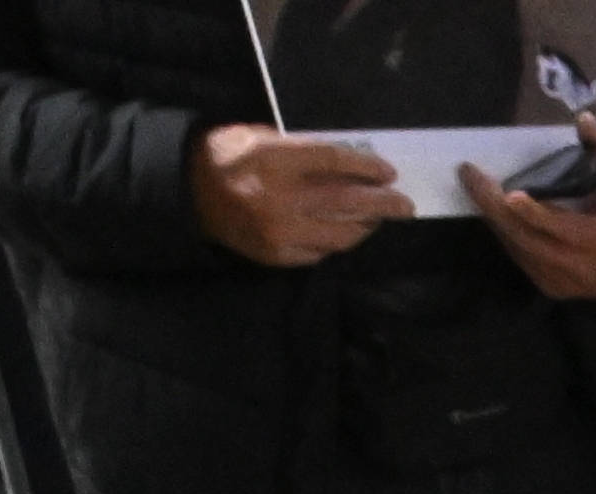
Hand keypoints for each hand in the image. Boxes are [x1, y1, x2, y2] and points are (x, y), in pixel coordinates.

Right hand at [190, 125, 407, 262]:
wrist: (189, 191)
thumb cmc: (229, 156)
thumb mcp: (260, 137)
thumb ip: (302, 150)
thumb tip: (349, 162)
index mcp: (274, 160)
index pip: (334, 163)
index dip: (367, 168)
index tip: (389, 173)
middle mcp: (280, 197)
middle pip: (347, 202)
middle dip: (383, 204)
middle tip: (406, 206)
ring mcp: (279, 230)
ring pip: (340, 233)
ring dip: (366, 227)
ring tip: (379, 219)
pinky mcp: (277, 254)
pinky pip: (321, 252)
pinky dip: (338, 242)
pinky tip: (348, 233)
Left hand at [475, 157, 595, 298]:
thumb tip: (584, 119)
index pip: (562, 227)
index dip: (534, 212)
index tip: (510, 194)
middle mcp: (577, 267)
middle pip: (525, 236)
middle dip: (492, 205)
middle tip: (469, 174)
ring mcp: (560, 281)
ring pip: (516, 245)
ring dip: (493, 215)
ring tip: (475, 185)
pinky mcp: (548, 286)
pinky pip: (519, 254)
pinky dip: (505, 230)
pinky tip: (494, 208)